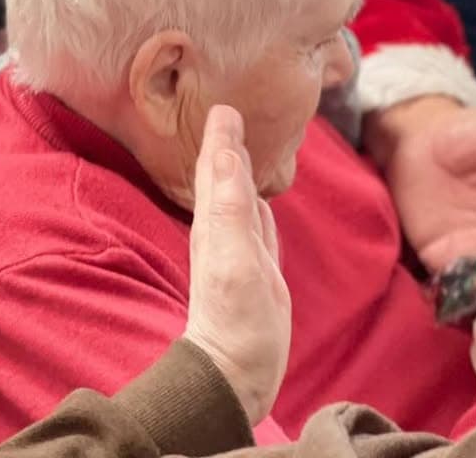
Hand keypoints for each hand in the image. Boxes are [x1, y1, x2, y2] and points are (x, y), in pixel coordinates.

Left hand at [184, 105, 290, 425]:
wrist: (237, 372)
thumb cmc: (237, 319)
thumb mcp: (236, 257)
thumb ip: (231, 204)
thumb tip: (226, 151)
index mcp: (215, 222)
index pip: (216, 165)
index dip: (220, 135)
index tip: (224, 103)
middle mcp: (223, 230)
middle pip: (224, 175)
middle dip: (227, 141)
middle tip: (232, 109)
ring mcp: (240, 249)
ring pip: (240, 194)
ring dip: (240, 166)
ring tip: (243, 140)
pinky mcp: (258, 267)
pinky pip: (257, 220)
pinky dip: (257, 199)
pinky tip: (260, 193)